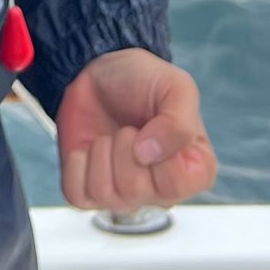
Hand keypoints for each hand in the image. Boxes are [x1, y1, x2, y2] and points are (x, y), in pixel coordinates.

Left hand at [55, 48, 216, 211]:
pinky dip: (76, 165)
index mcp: (193, 170)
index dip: (159, 153)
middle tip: (129, 127)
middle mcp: (161, 190)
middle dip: (123, 146)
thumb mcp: (176, 87)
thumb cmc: (145, 82)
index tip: (155, 126)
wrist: (101, 74)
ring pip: (105, 193)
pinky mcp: (90, 191)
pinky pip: (78, 195)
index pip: (176, 185)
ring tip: (110, 135)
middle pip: (135, 190)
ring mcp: (125, 195)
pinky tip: (88, 148)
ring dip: (100, 152)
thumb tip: (149, 154)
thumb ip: (178, 122)